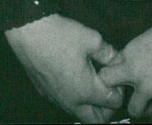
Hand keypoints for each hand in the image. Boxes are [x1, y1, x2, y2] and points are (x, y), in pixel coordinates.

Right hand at [5, 14, 124, 123]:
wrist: (30, 34)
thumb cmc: (62, 36)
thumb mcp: (93, 39)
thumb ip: (110, 53)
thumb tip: (119, 60)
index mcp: (86, 90)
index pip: (113, 104)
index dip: (120, 90)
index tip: (117, 76)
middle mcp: (71, 101)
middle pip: (96, 120)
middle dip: (107, 109)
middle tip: (109, 87)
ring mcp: (56, 99)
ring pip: (79, 114)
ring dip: (91, 105)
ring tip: (94, 81)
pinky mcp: (46, 94)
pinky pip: (66, 105)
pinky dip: (76, 99)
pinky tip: (77, 78)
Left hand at [99, 21, 151, 122]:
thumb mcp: (148, 37)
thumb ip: (138, 53)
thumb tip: (137, 62)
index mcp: (129, 55)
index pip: (108, 74)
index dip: (115, 79)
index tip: (123, 80)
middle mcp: (133, 74)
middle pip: (116, 96)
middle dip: (125, 97)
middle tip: (136, 95)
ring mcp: (148, 88)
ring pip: (136, 111)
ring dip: (145, 108)